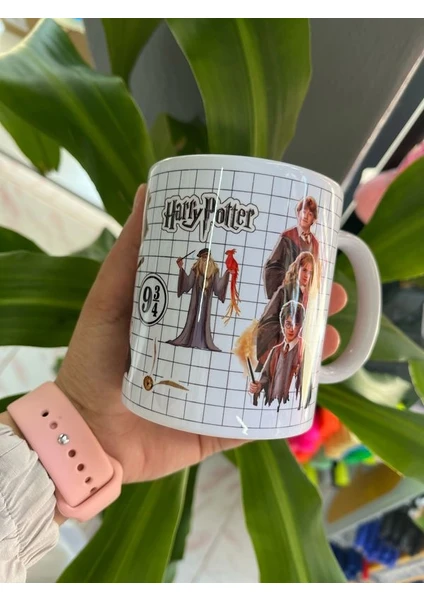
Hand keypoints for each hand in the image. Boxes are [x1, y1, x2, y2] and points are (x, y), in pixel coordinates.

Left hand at [55, 185, 346, 484]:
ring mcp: (221, 389)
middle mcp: (211, 351)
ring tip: (333, 332)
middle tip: (331, 291)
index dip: (271, 271)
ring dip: (308, 348)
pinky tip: (315, 381)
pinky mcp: (223, 426)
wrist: (85, 433)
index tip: (300, 251)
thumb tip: (146, 190)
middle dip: (302, 307)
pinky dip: (291, 401)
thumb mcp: (109, 300)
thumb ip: (127, 253)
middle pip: (265, 323)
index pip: (238, 289)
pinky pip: (262, 415)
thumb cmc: (93, 361)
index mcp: (191, 319)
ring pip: (273, 364)